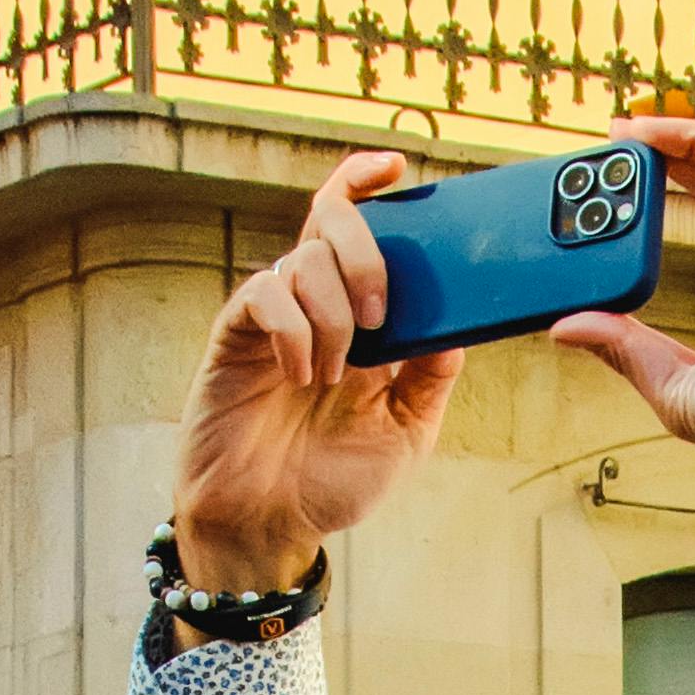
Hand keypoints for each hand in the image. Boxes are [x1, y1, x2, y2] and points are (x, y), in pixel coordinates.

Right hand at [173, 150, 465, 589]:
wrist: (270, 527)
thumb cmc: (333, 479)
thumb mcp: (407, 429)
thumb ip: (433, 373)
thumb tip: (460, 318)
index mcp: (361, 316)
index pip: (363, 227)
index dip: (369, 183)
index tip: (397, 167)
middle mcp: (316, 304)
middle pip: (330, 220)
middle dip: (365, 252)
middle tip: (379, 314)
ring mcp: (272, 318)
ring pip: (303, 260)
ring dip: (333, 313)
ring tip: (336, 376)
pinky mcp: (234, 338)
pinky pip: (263, 295)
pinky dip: (294, 329)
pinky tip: (303, 375)